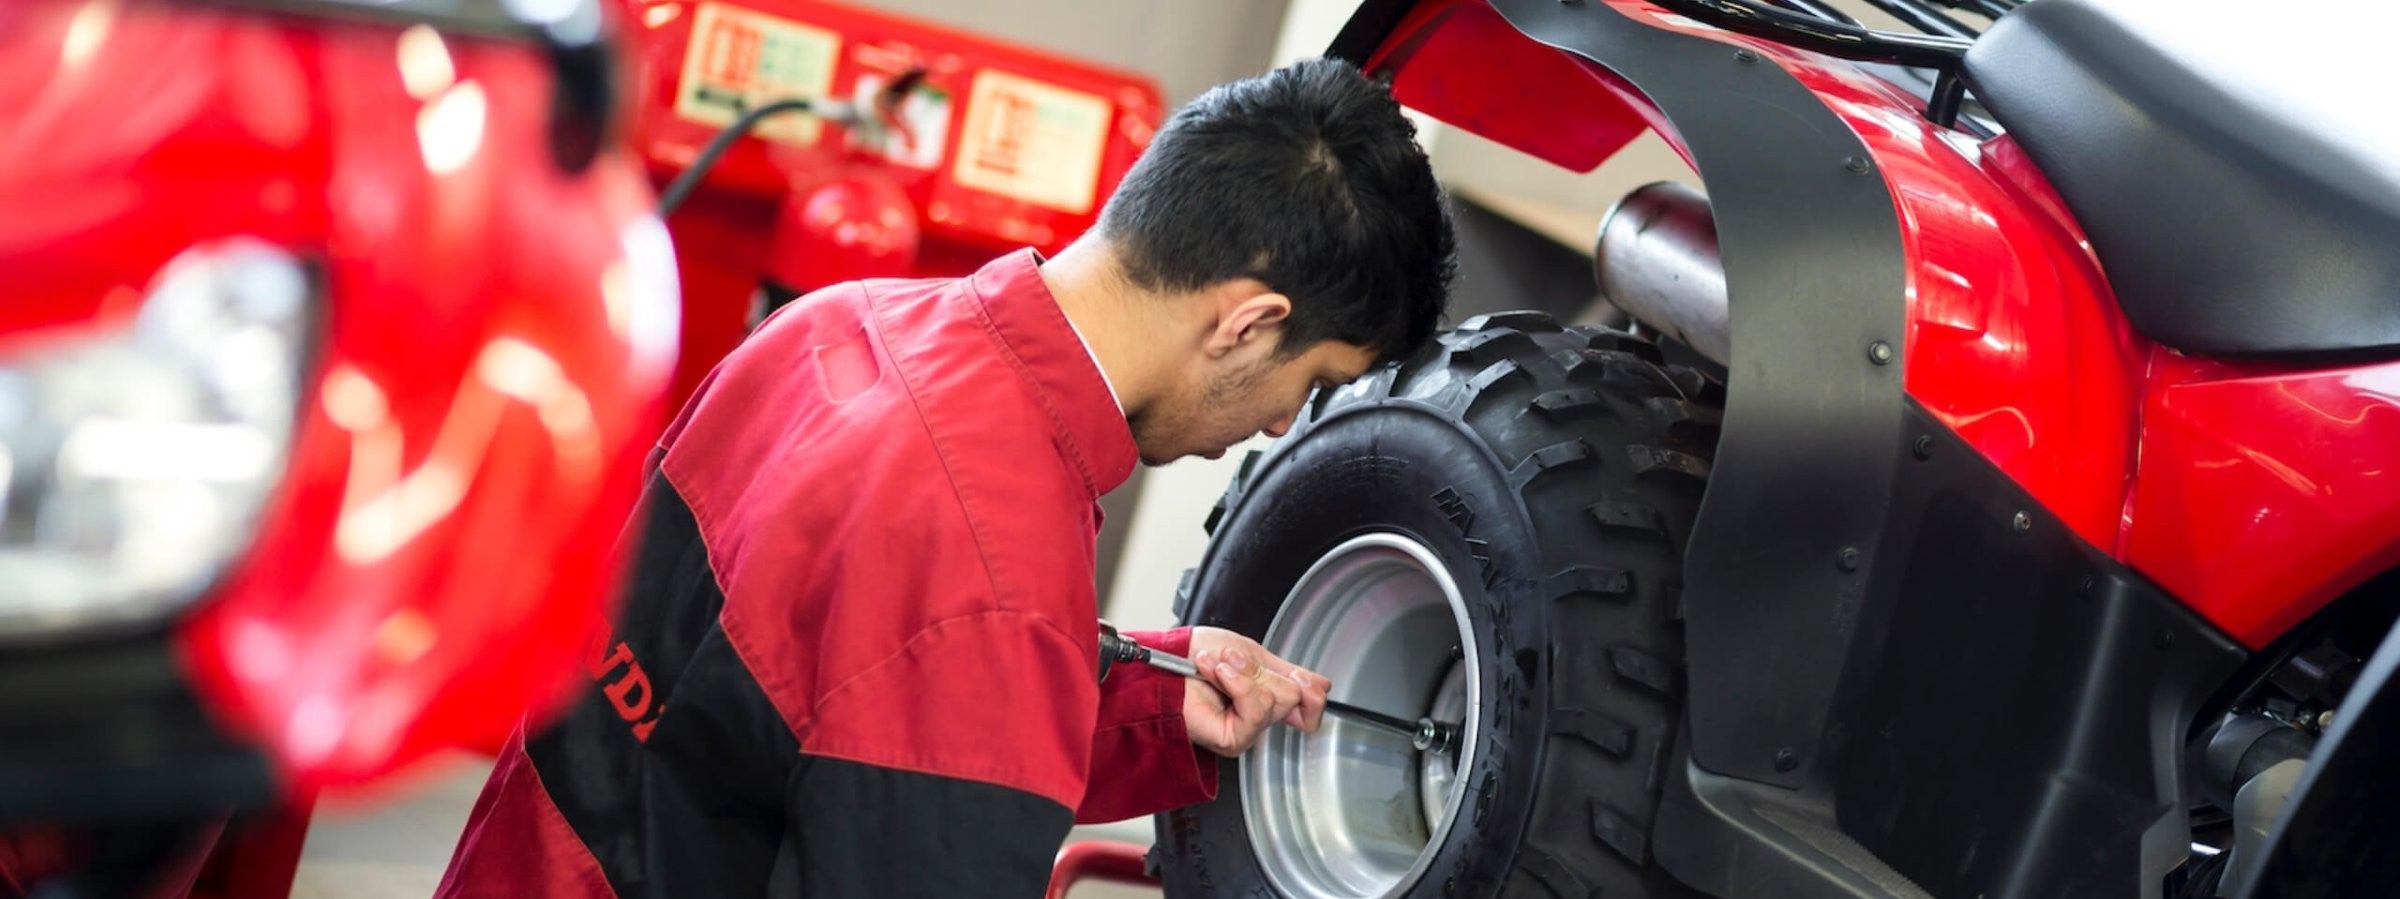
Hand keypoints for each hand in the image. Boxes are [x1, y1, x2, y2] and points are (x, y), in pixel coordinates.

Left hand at [1181, 626, 1330, 756]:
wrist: (1163, 656)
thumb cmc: (1191, 655)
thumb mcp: (1252, 654)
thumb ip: (1287, 673)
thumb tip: (1322, 687)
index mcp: (1266, 697)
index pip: (1311, 706)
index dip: (1310, 689)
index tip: (1295, 674)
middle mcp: (1258, 718)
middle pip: (1294, 696)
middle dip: (1261, 670)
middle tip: (1230, 662)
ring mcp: (1245, 731)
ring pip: (1276, 700)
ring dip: (1243, 673)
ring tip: (1217, 668)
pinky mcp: (1232, 739)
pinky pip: (1256, 710)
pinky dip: (1236, 684)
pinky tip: (1216, 676)